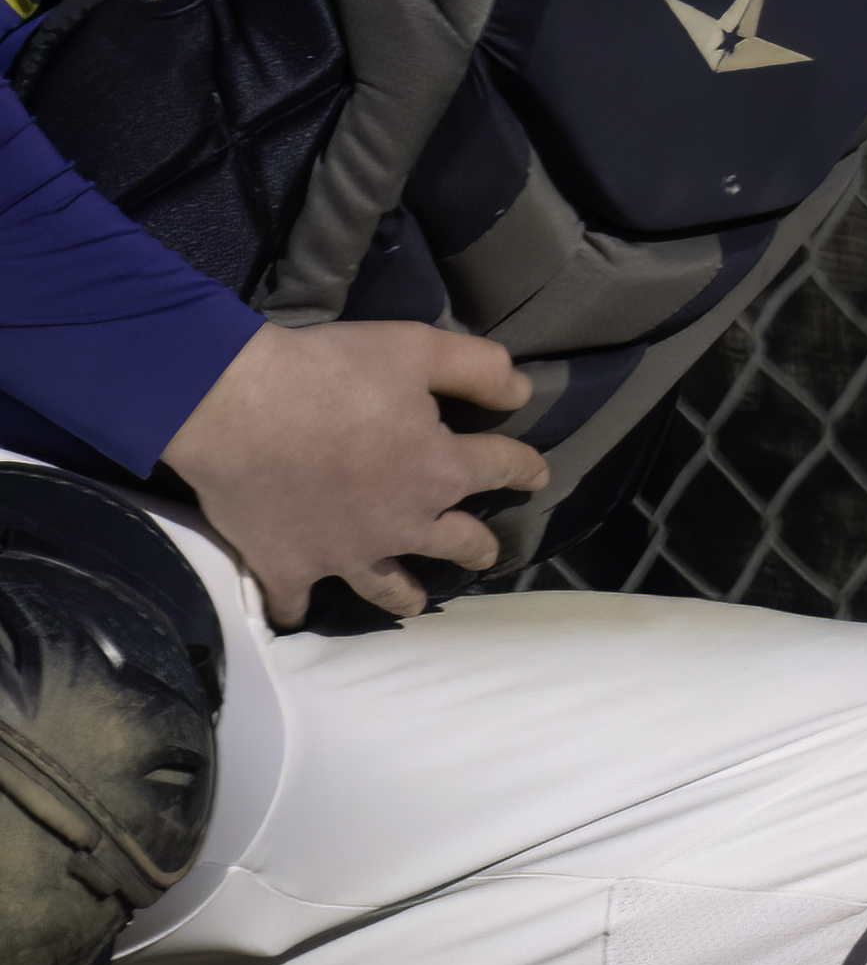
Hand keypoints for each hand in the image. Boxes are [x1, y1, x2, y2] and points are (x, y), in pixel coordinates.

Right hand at [163, 319, 537, 625]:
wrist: (235, 407)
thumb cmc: (330, 371)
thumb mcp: (419, 348)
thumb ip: (479, 369)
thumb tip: (522, 391)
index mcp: (442, 471)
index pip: (501, 467)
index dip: (522, 467)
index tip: (534, 475)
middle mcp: (404, 524)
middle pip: (456, 543)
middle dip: (474, 547)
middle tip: (480, 552)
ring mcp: (346, 554)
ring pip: (388, 588)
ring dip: (405, 597)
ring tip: (416, 605)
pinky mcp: (288, 568)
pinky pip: (296, 604)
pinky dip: (297, 612)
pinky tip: (298, 616)